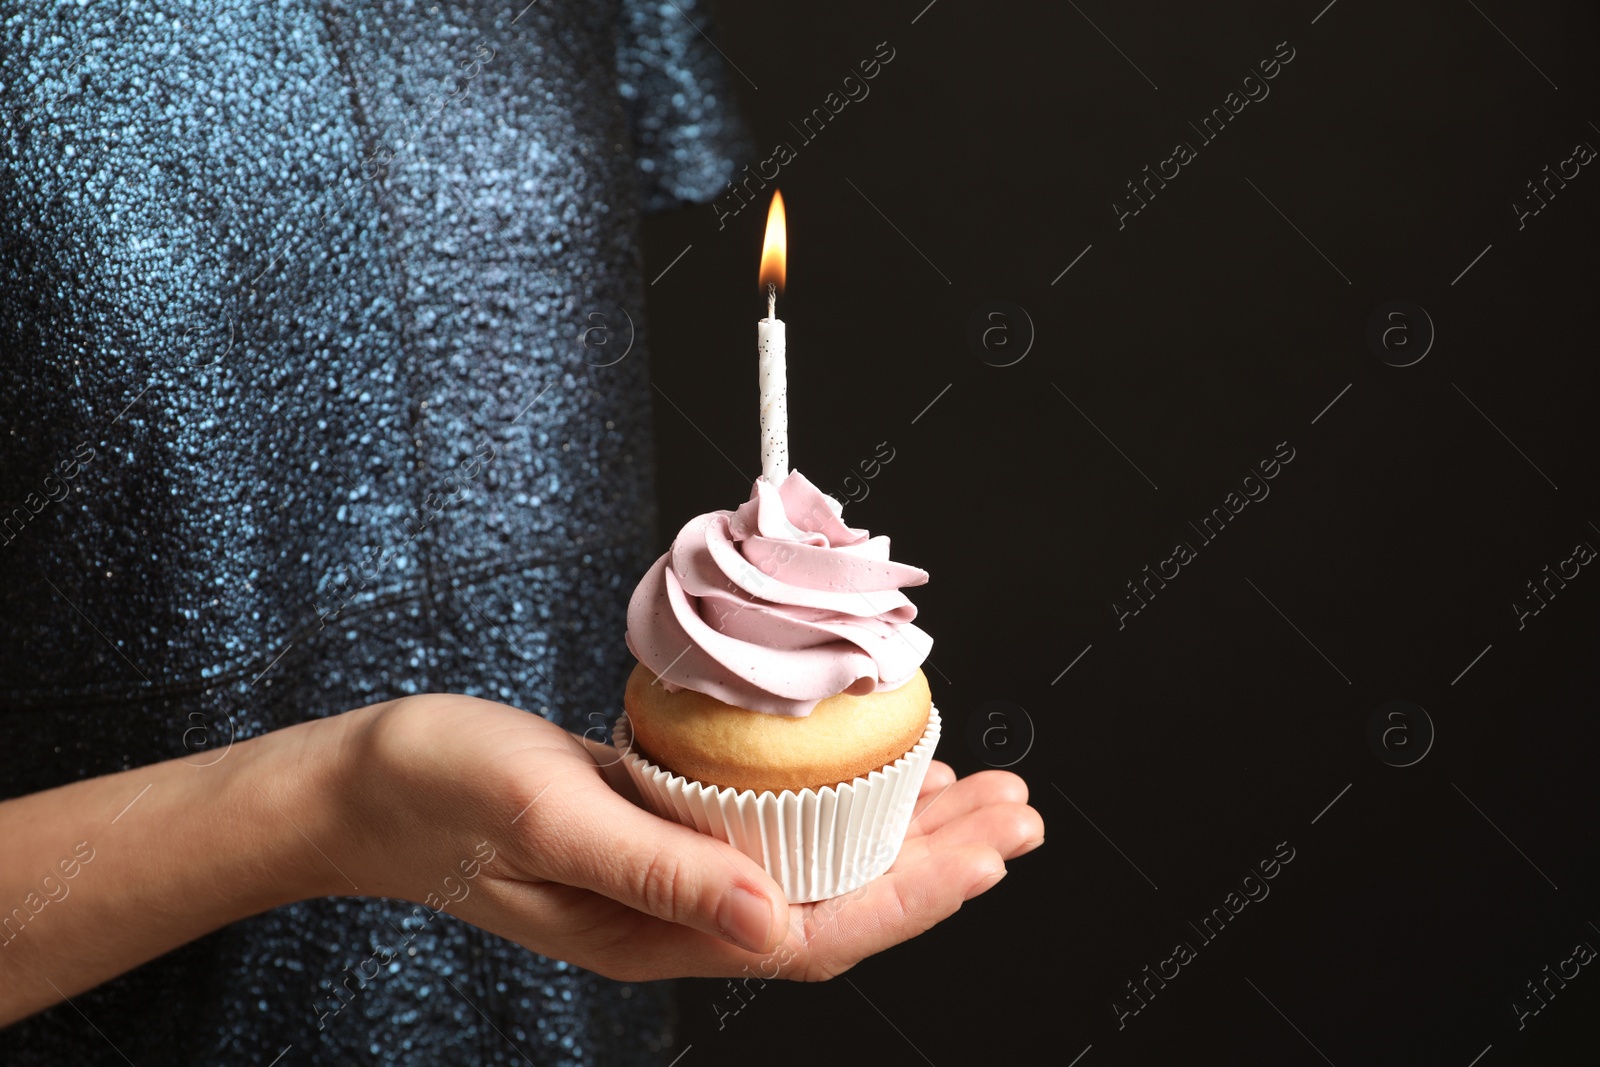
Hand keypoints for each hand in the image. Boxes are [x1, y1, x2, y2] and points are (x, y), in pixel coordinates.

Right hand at [334, 694, 1043, 981]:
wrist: (368, 785)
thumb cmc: (442, 793)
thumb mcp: (549, 817)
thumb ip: (660, 873)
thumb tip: (774, 927)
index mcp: (659, 931)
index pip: (818, 929)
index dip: (913, 892)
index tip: (988, 845)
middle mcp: (680, 916)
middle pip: (838, 902)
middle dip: (939, 861)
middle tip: (1022, 814)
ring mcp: (673, 878)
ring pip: (816, 866)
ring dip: (903, 831)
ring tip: (981, 795)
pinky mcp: (662, 832)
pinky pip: (775, 831)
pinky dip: (838, 804)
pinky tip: (875, 776)